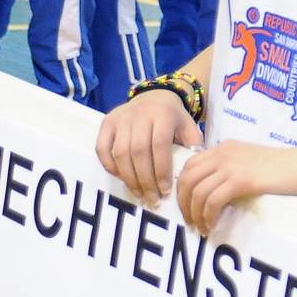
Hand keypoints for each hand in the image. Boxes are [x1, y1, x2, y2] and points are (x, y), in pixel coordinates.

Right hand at [95, 89, 204, 207]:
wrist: (155, 96)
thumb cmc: (174, 119)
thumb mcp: (189, 128)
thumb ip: (193, 147)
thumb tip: (191, 173)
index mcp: (163, 114)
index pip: (160, 145)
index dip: (161, 170)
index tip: (165, 190)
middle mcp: (140, 114)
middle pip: (138, 151)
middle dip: (145, 180)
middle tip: (152, 199)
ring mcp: (121, 117)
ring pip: (120, 152)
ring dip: (129, 178)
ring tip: (139, 194)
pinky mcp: (107, 122)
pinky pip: (102, 148)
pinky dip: (109, 166)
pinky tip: (122, 178)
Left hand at [175, 139, 296, 236]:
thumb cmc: (285, 167)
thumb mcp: (251, 163)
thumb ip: (231, 171)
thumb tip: (215, 194)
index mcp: (224, 148)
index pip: (189, 165)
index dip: (182, 188)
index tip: (187, 207)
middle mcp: (223, 153)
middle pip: (187, 178)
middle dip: (183, 203)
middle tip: (190, 221)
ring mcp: (231, 166)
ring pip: (197, 191)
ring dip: (195, 214)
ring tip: (201, 228)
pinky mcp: (242, 180)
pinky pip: (213, 200)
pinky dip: (208, 216)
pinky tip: (213, 225)